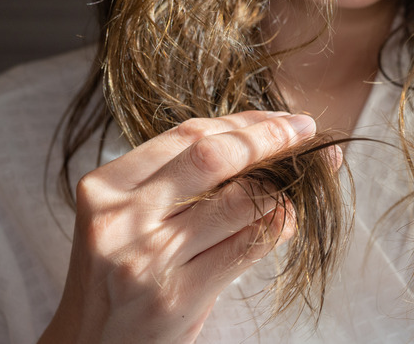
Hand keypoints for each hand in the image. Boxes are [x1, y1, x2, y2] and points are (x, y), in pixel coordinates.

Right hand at [39, 111, 334, 343]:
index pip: (188, 134)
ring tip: (303, 183)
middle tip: (306, 131)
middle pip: (214, 156)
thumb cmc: (118, 275)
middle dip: (270, 137)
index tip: (279, 118)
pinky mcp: (178, 294)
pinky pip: (246, 246)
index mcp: (106, 187)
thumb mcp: (127, 218)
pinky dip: (277, 226)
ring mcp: (150, 257)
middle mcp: (123, 217)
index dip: (243, 121)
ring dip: (282, 187)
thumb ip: (178, 181)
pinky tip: (289, 220)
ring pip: (239, 201)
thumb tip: (261, 139)